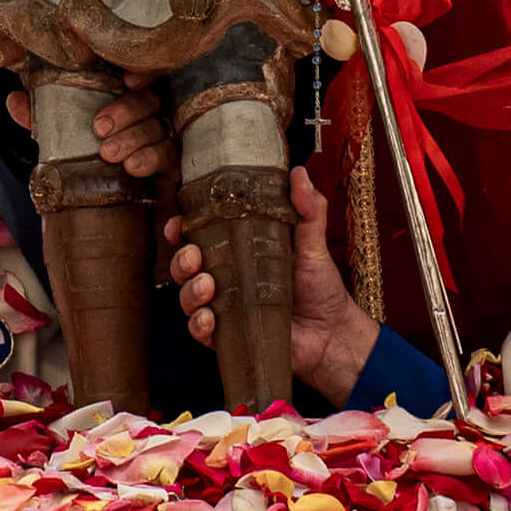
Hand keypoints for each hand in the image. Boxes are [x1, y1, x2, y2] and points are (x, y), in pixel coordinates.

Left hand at [5, 73, 172, 185]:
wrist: (105, 226)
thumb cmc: (88, 177)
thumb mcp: (62, 147)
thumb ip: (43, 124)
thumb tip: (15, 100)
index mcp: (126, 106)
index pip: (139, 80)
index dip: (140, 75)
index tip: (127, 80)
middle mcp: (149, 120)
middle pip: (152, 101)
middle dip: (127, 111)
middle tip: (99, 128)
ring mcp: (165, 143)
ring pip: (160, 128)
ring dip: (135, 137)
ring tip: (109, 154)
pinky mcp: (173, 171)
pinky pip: (170, 157)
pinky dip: (151, 158)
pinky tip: (133, 168)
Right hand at [170, 164, 374, 399]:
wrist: (332, 332)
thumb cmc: (320, 287)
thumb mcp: (313, 243)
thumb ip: (308, 209)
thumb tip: (298, 173)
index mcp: (237, 251)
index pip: (198, 237)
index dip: (180, 230)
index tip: (177, 224)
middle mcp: (225, 279)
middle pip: (184, 267)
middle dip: (180, 260)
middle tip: (194, 256)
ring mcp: (224, 308)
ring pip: (187, 298)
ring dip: (189, 291)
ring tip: (207, 284)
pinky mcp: (228, 337)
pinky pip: (200, 331)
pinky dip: (198, 324)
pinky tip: (209, 318)